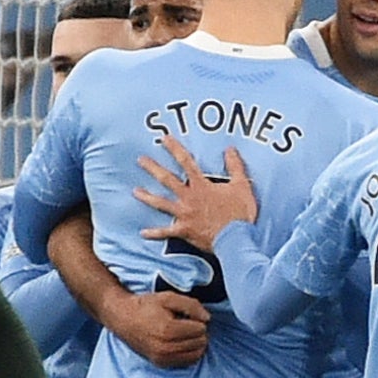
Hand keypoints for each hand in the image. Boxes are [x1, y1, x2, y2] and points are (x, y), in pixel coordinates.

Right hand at [106, 290, 210, 368]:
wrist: (122, 318)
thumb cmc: (146, 306)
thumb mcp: (168, 298)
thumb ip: (191, 305)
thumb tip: (207, 318)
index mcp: (168, 330)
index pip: (201, 329)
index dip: (197, 320)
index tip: (186, 315)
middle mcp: (166, 347)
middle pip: (200, 342)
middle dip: (197, 332)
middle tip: (185, 324)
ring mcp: (163, 358)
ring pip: (196, 354)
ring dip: (195, 343)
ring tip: (183, 333)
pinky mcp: (160, 364)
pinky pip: (187, 362)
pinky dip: (189, 352)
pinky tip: (180, 342)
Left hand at [132, 134, 258, 251]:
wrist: (236, 238)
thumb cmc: (239, 213)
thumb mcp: (242, 186)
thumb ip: (235, 166)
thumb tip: (230, 149)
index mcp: (201, 186)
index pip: (186, 162)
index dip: (175, 149)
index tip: (164, 139)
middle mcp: (189, 198)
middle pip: (167, 180)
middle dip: (153, 168)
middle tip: (141, 160)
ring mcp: (185, 215)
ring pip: (161, 204)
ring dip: (147, 197)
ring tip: (136, 192)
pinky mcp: (185, 231)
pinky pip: (166, 232)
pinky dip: (155, 233)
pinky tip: (143, 233)